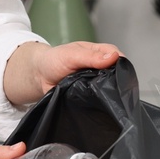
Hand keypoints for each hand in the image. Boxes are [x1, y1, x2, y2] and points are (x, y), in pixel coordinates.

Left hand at [6, 41, 122, 107]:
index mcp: (98, 53)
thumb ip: (90, 56)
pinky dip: (99, 102)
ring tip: (105, 97)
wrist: (38, 76)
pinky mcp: (89, 97)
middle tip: (113, 89)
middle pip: (117, 74)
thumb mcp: (71, 54)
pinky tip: (98, 105)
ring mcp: (95, 83)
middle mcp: (100, 68)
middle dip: (117, 81)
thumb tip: (114, 56)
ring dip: (107, 92)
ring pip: (109, 88)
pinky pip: (98, 100)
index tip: (121, 74)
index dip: (121, 65)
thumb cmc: (54, 60)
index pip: (117, 56)